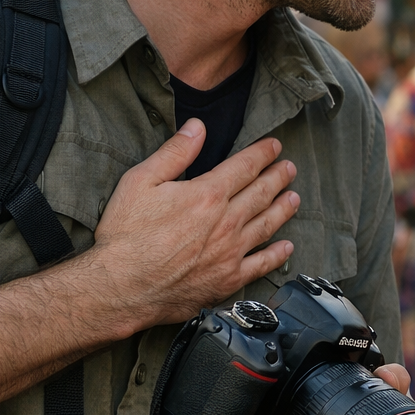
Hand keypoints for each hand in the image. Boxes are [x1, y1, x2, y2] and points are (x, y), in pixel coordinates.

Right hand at [91, 120, 300, 332]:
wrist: (119, 288)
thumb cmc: (125, 235)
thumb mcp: (140, 182)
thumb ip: (174, 152)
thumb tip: (197, 127)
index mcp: (207, 195)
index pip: (245, 167)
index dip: (263, 154)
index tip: (275, 147)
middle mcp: (226, 222)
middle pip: (261, 193)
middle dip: (278, 177)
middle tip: (290, 168)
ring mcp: (230, 252)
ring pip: (266, 225)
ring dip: (283, 209)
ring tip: (295, 198)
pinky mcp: (228, 280)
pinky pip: (261, 264)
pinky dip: (277, 254)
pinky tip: (287, 247)